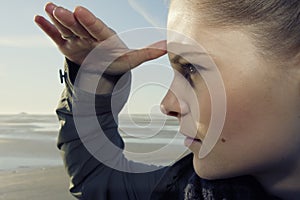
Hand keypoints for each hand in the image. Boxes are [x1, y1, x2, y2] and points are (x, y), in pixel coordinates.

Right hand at [34, 3, 166, 74]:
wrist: (102, 66)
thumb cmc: (118, 60)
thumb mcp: (132, 59)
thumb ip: (148, 53)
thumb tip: (168, 46)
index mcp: (105, 36)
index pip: (97, 27)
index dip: (89, 21)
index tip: (81, 11)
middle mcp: (90, 34)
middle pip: (79, 25)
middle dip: (70, 18)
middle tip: (60, 9)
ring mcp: (77, 38)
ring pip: (66, 28)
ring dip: (57, 19)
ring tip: (48, 9)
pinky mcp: (67, 45)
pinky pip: (56, 36)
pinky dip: (47, 28)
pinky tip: (38, 18)